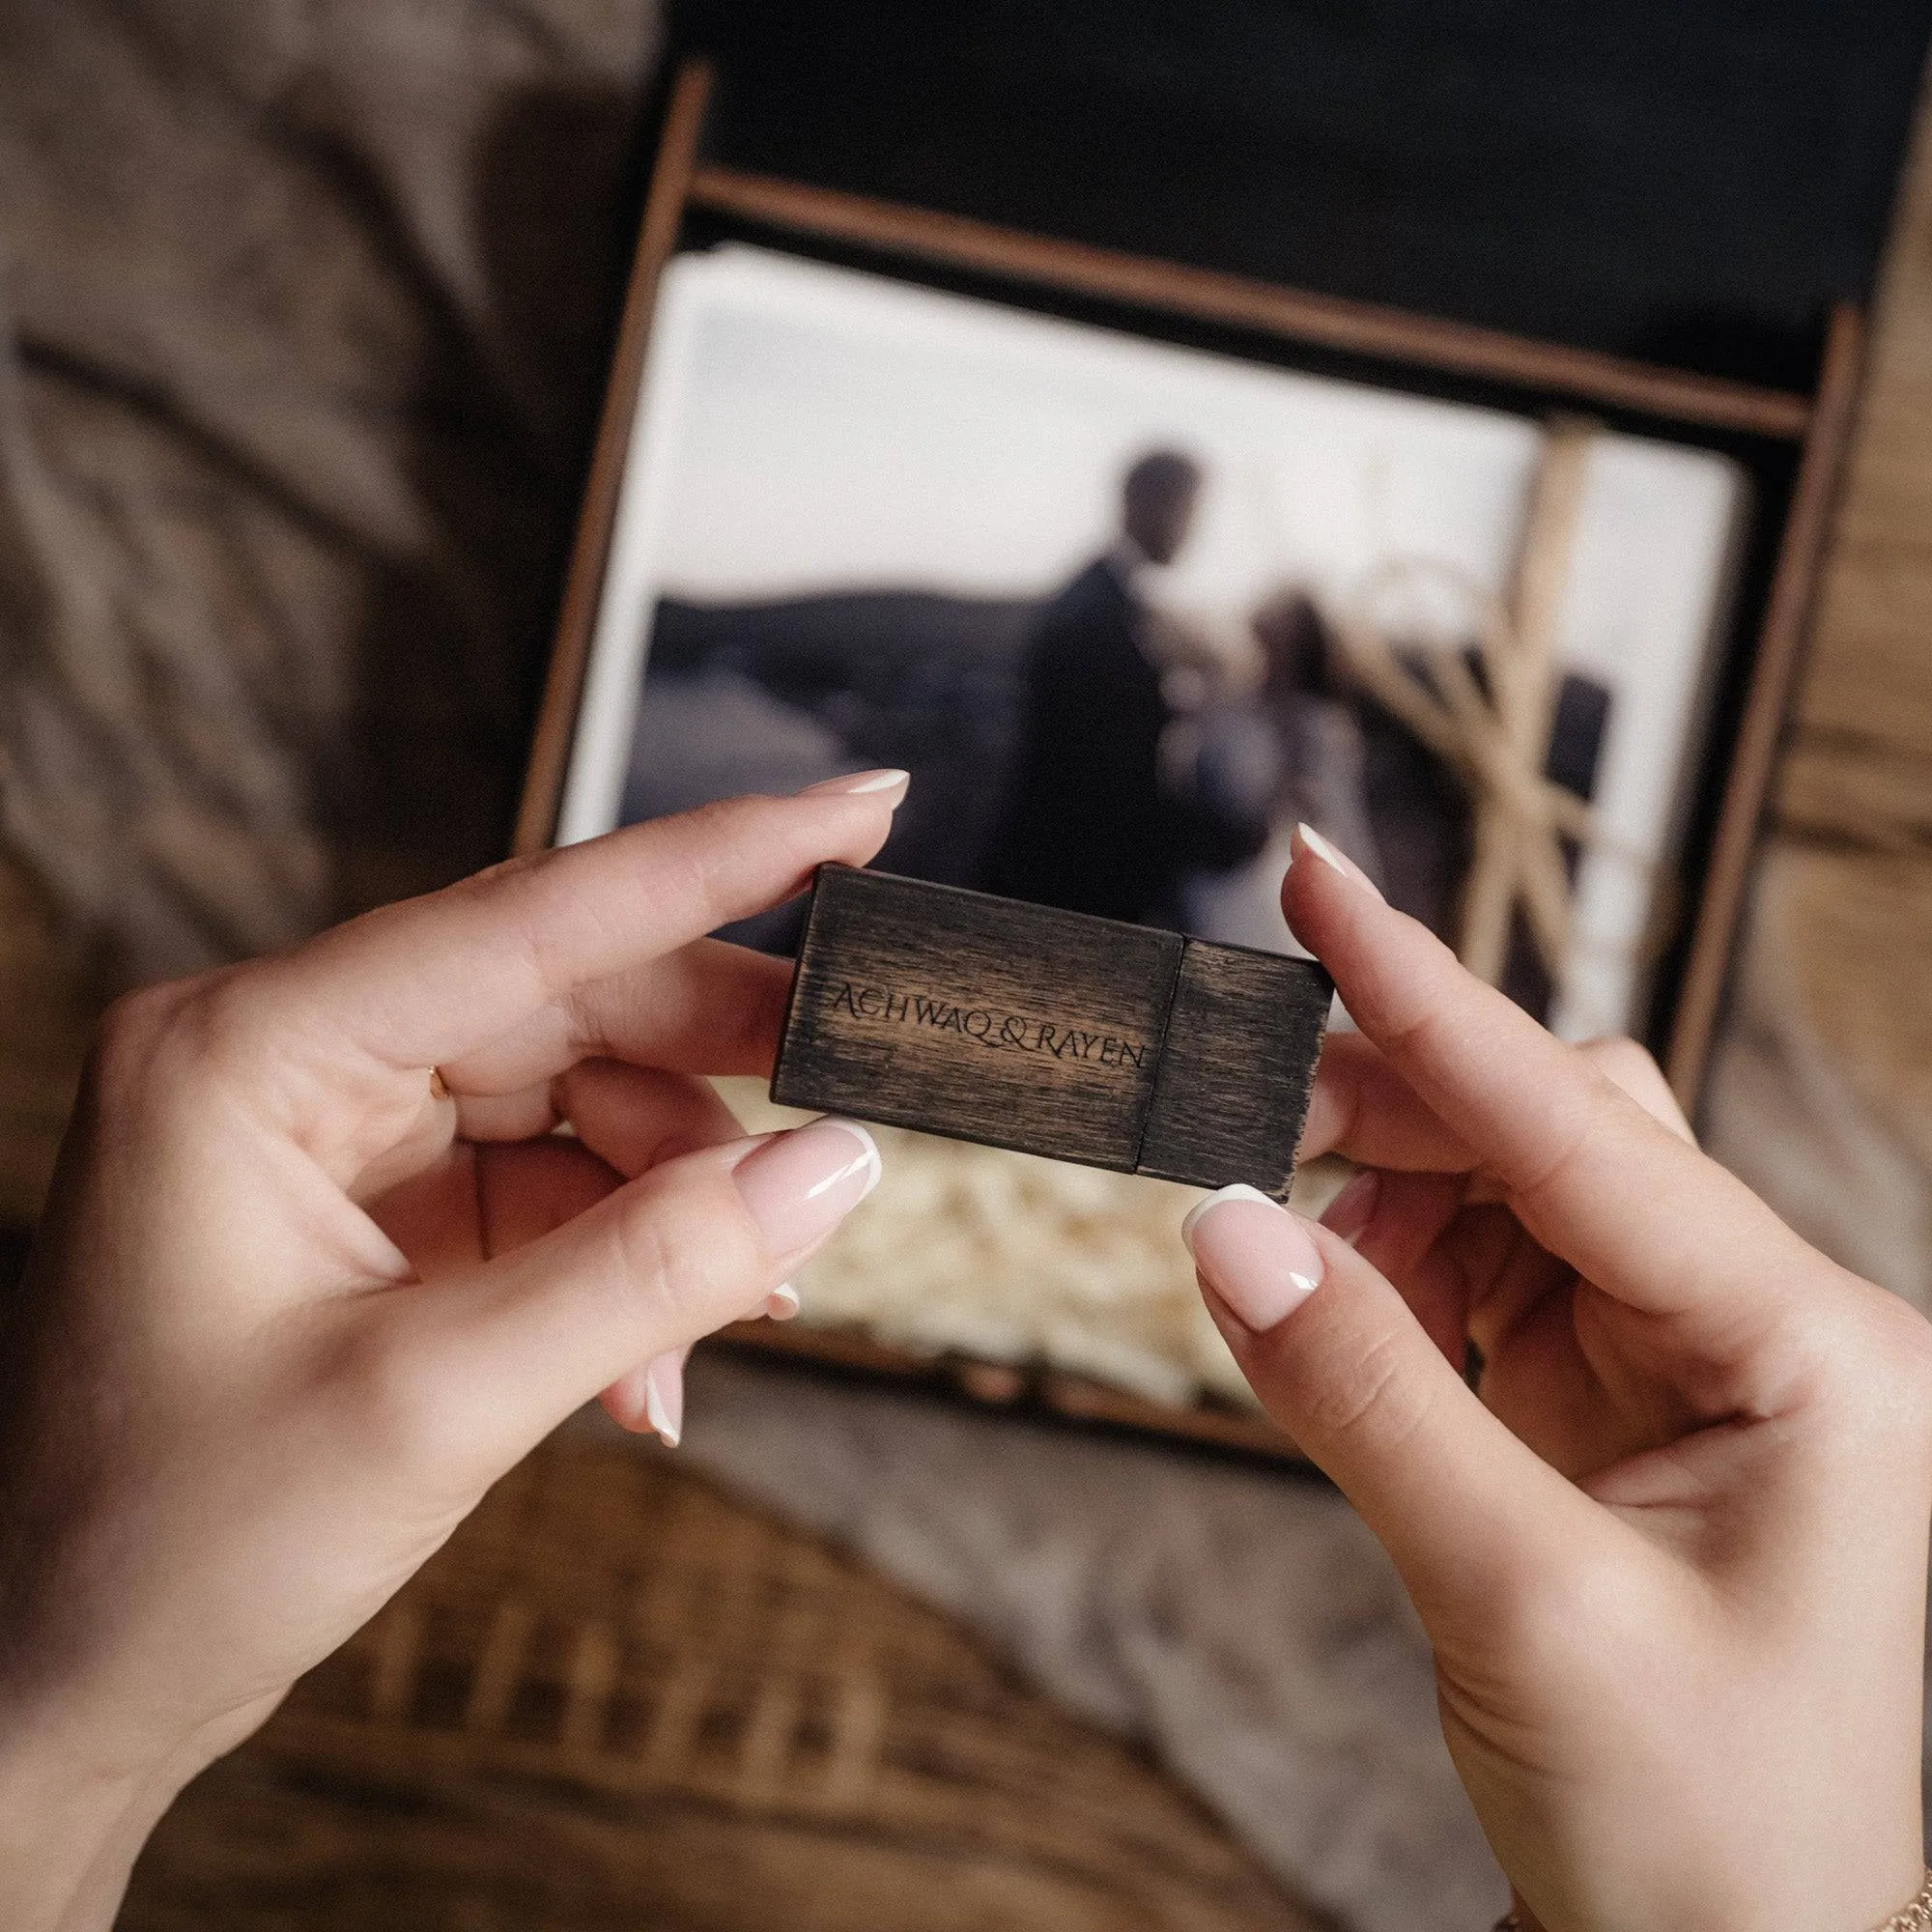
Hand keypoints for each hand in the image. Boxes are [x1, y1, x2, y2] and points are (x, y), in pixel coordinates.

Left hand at [0, 779, 904, 1931]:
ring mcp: (329, 1128)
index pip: (529, 917)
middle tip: (860, 1089)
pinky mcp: (369, 1202)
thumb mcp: (435, 1406)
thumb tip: (834, 1167)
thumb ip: (651, 1271)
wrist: (55, 1685)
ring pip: (574, 1093)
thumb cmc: (170, 1550)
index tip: (858, 811)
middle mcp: (288, 1056)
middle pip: (566, 998)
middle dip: (718, 1066)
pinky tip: (650, 1359)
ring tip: (738, 1305)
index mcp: (248, 1051)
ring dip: (675, 1197)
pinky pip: (547, 1182)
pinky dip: (623, 1254)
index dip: (716, 861)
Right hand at [1184, 827, 1931, 1931]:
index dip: (1429, 997)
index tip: (1313, 877)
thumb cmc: (1706, 1835)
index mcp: (1814, 1356)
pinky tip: (1347, 1313)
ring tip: (1295, 1258)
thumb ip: (1363, 1396)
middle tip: (1243, 1103)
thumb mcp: (1516, 1603)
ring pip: (1520, 1195)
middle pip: (1558, 1132)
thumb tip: (1222, 1227)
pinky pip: (1496, 1283)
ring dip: (1388, 1199)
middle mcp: (1770, 1332)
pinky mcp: (1627, 1409)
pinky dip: (1401, 1277)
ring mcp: (1696, 1366)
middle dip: (1395, 1105)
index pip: (1586, 1130)